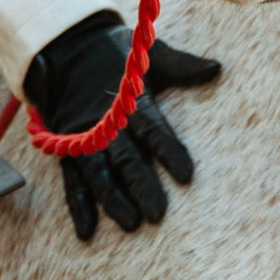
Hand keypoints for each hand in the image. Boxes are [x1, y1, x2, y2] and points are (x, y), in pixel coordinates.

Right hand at [21, 8, 222, 241]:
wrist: (62, 47)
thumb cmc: (114, 53)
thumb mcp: (149, 54)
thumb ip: (181, 66)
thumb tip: (217, 68)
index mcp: (130, 102)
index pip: (153, 129)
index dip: (169, 151)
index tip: (186, 175)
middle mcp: (106, 124)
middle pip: (126, 159)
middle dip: (141, 187)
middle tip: (158, 215)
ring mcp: (84, 139)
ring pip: (98, 175)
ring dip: (112, 200)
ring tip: (130, 224)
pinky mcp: (68, 149)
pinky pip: (72, 181)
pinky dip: (79, 207)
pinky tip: (87, 232)